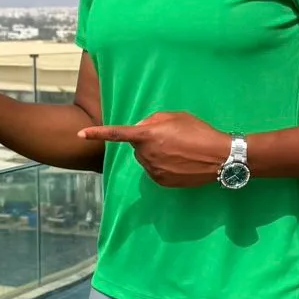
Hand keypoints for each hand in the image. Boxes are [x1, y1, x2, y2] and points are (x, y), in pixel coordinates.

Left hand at [77, 111, 229, 186]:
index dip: (97, 133)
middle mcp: (146, 154)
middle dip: (147, 141)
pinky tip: (180, 162)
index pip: (117, 133)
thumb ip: (153, 120)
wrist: (219, 157)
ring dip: (155, 154)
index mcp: (148, 135)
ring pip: (145, 159)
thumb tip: (141, 128)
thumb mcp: (176, 116)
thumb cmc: (199, 132)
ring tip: (179, 150)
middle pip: (137, 146)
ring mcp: (153, 170)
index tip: (79, 134)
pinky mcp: (161, 182)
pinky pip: (154, 171)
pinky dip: (162, 166)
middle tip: (171, 138)